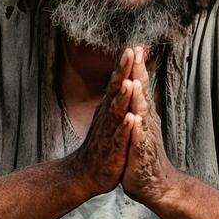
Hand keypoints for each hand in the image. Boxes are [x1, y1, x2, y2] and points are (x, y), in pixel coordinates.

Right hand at [70, 50, 137, 196]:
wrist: (84, 173)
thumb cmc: (100, 145)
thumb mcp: (109, 118)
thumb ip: (117, 99)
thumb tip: (124, 78)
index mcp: (109, 108)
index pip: (118, 82)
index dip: (125, 65)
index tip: (134, 45)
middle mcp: (107, 116)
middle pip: (116, 90)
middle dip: (123, 71)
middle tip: (129, 51)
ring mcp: (108, 132)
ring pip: (116, 111)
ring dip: (123, 97)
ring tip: (129, 82)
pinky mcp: (112, 150)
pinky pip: (118, 137)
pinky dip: (124, 128)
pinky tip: (129, 119)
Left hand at [122, 45, 180, 206]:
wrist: (156, 185)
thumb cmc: (145, 156)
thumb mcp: (140, 127)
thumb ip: (139, 107)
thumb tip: (137, 86)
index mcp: (144, 115)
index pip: (140, 86)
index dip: (137, 67)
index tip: (134, 45)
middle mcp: (147, 122)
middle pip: (142, 93)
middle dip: (139, 72)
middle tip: (136, 51)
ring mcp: (146, 137)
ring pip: (142, 114)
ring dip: (138, 98)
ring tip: (135, 81)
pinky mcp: (142, 154)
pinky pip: (139, 139)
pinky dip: (137, 129)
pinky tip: (135, 119)